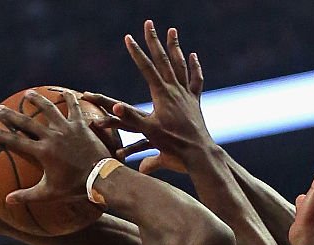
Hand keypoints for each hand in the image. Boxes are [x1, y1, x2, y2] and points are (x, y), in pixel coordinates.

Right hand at [0, 90, 109, 204]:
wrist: (101, 178)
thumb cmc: (75, 187)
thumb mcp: (50, 193)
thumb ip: (28, 196)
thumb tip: (7, 201)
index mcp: (42, 152)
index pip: (16, 141)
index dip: (2, 135)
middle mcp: (52, 136)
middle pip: (26, 121)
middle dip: (11, 114)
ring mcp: (67, 129)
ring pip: (48, 109)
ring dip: (37, 100)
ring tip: (28, 93)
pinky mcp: (81, 126)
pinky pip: (74, 108)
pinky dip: (70, 99)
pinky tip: (65, 91)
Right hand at [86, 23, 211, 173]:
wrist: (198, 152)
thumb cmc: (172, 144)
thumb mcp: (148, 131)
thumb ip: (130, 117)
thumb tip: (114, 106)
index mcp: (162, 94)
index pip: (147, 68)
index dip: (136, 52)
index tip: (128, 37)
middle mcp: (176, 90)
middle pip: (164, 60)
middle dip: (154, 41)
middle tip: (149, 23)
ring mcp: (187, 94)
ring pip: (180, 65)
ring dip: (175, 47)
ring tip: (172, 31)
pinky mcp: (195, 101)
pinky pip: (195, 80)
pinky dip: (194, 67)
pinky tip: (193, 56)